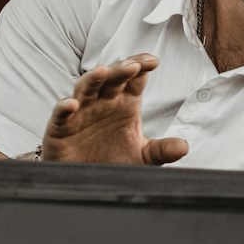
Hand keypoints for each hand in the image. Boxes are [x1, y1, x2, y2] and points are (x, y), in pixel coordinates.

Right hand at [42, 53, 188, 165]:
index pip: (134, 78)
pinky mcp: (60, 128)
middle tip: (133, 65)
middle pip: (111, 79)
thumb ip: (161, 150)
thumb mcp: (142, 157)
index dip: (141, 66)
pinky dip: (64, 107)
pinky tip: (71, 104)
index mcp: (124, 103)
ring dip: (94, 79)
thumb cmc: (113, 161)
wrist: (86, 182)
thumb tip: (183, 147)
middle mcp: (103, 102)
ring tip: (104, 72)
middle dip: (121, 69)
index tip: (153, 62)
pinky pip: (60, 115)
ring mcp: (80, 112)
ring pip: (85, 89)